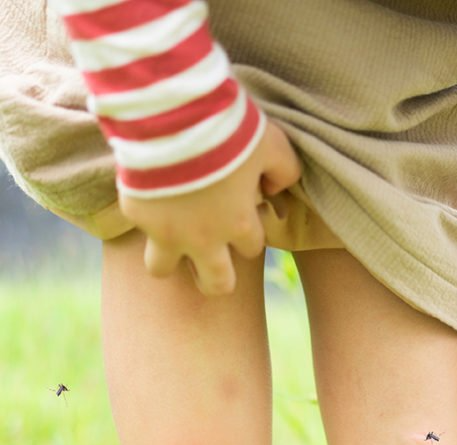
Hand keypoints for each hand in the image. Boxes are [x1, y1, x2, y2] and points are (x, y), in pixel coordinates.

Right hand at [118, 119, 300, 294]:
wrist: (174, 113)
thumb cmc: (228, 129)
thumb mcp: (271, 143)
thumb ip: (284, 170)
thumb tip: (275, 188)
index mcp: (241, 225)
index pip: (252, 249)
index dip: (248, 232)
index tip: (240, 213)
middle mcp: (205, 239)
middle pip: (216, 284)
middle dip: (216, 279)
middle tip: (210, 259)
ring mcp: (167, 231)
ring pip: (162, 269)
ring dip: (168, 258)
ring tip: (170, 235)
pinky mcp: (136, 214)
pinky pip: (138, 228)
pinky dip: (144, 217)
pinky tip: (148, 195)